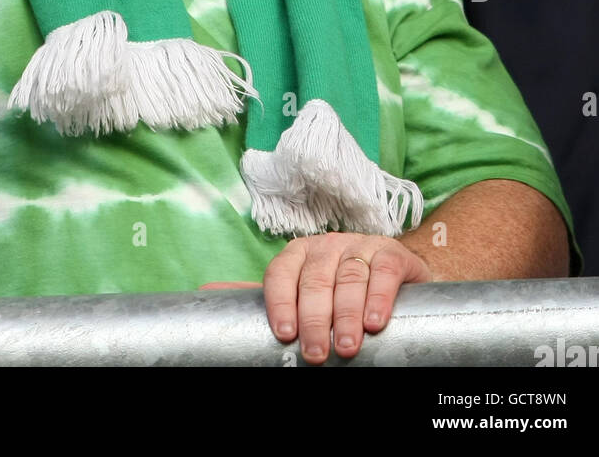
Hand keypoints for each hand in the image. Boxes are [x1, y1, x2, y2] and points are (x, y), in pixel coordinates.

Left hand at [201, 231, 430, 363]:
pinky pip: (383, 272)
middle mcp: (327, 245)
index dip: (281, 302)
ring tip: (345, 347)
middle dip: (314, 319)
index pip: (281, 273)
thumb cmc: (339, 290)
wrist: (394, 280)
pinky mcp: (392, 252)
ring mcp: (360, 245)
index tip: (284, 334)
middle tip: (315, 353)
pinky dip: (379, 297)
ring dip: (347, 314)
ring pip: (349, 277)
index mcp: (299, 253)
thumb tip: (205, 292)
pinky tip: (375, 322)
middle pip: (315, 280)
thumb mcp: (301, 292)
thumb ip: (265, 296)